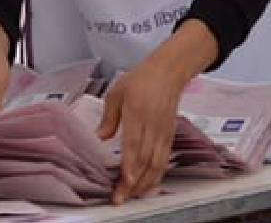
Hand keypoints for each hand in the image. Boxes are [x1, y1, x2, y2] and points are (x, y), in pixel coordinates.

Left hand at [98, 57, 185, 203]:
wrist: (168, 72)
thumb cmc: (141, 80)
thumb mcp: (117, 92)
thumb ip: (109, 117)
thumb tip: (100, 138)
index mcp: (138, 112)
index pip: (134, 144)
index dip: (130, 165)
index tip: (123, 182)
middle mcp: (153, 126)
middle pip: (145, 160)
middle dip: (133, 182)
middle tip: (120, 198)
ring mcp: (163, 133)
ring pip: (156, 164)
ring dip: (144, 183)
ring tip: (131, 196)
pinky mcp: (169, 136)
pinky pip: (164, 161)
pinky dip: (156, 176)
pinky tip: (147, 186)